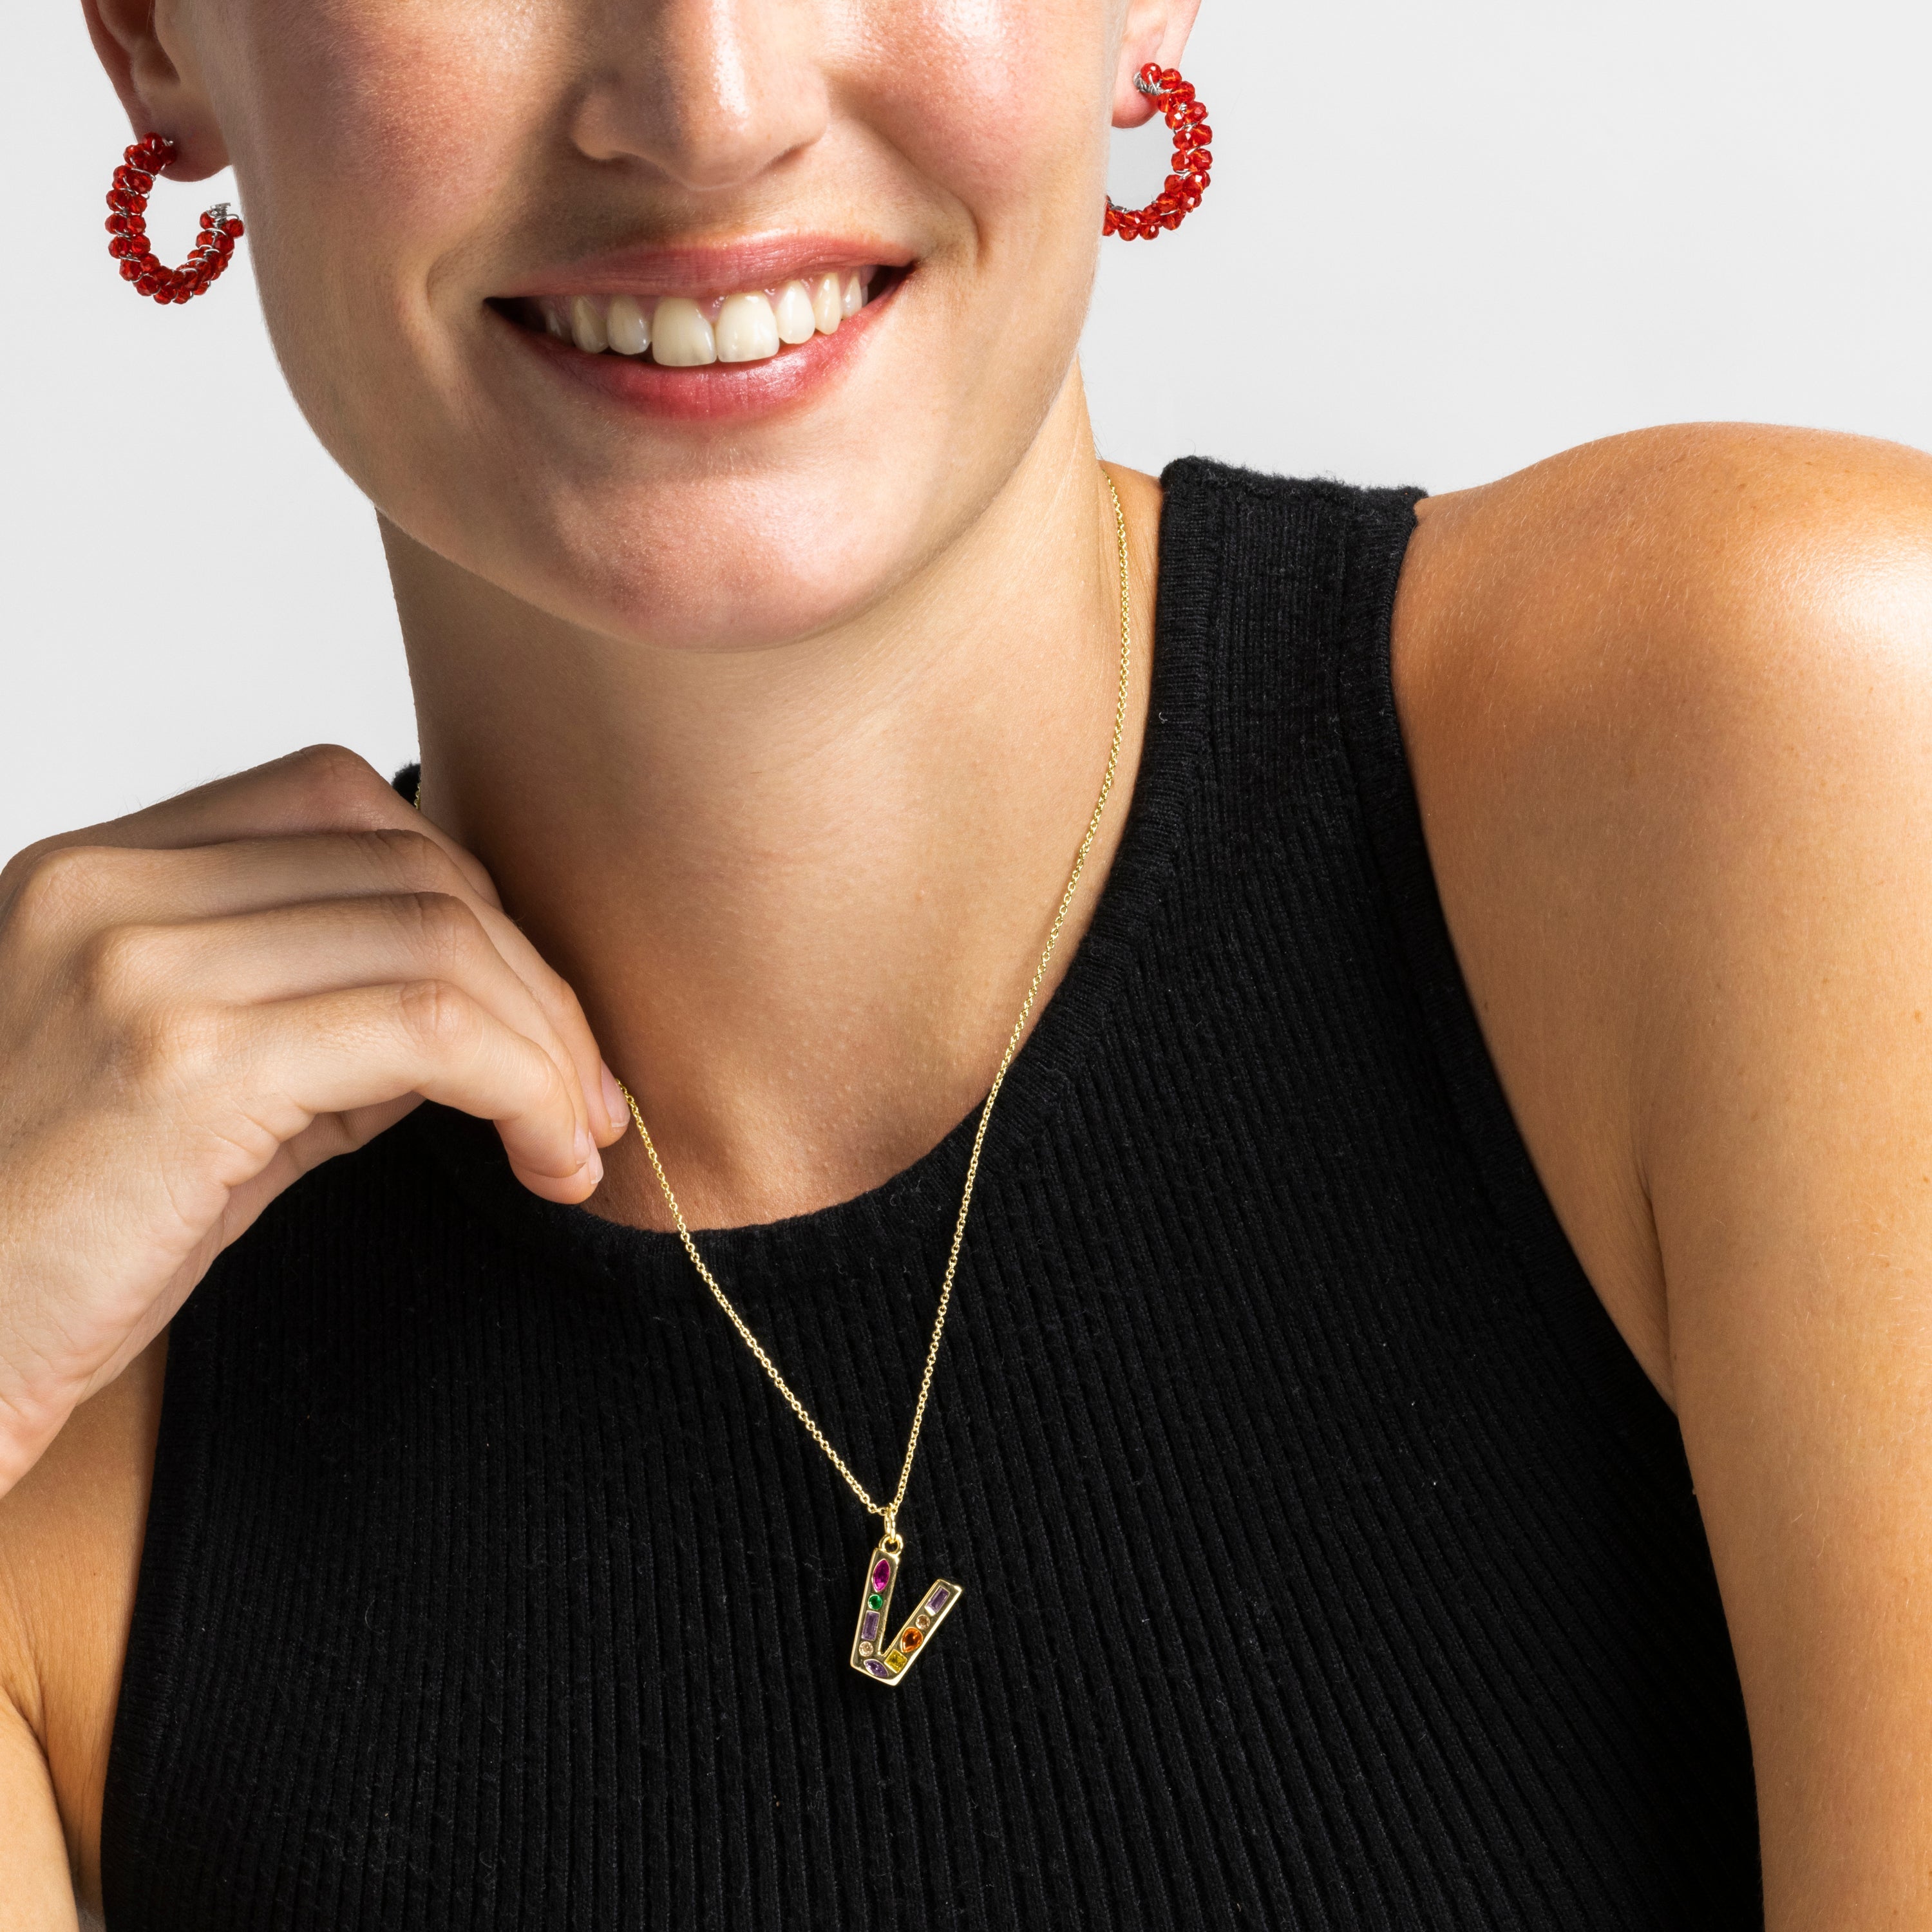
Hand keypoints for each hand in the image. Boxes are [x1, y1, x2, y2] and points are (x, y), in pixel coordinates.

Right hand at [0, 744, 622, 1498]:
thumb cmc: (52, 1242)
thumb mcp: (188, 1090)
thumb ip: (316, 1017)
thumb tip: (482, 1007)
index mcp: (100, 871)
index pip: (341, 801)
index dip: (469, 897)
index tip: (527, 1009)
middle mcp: (108, 890)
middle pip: (414, 868)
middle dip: (537, 982)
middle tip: (588, 1092)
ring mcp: (139, 966)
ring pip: (441, 943)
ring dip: (551, 1045)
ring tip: (577, 1137)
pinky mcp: (185, 1065)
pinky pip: (431, 1032)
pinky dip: (529, 1088)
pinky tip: (551, 1158)